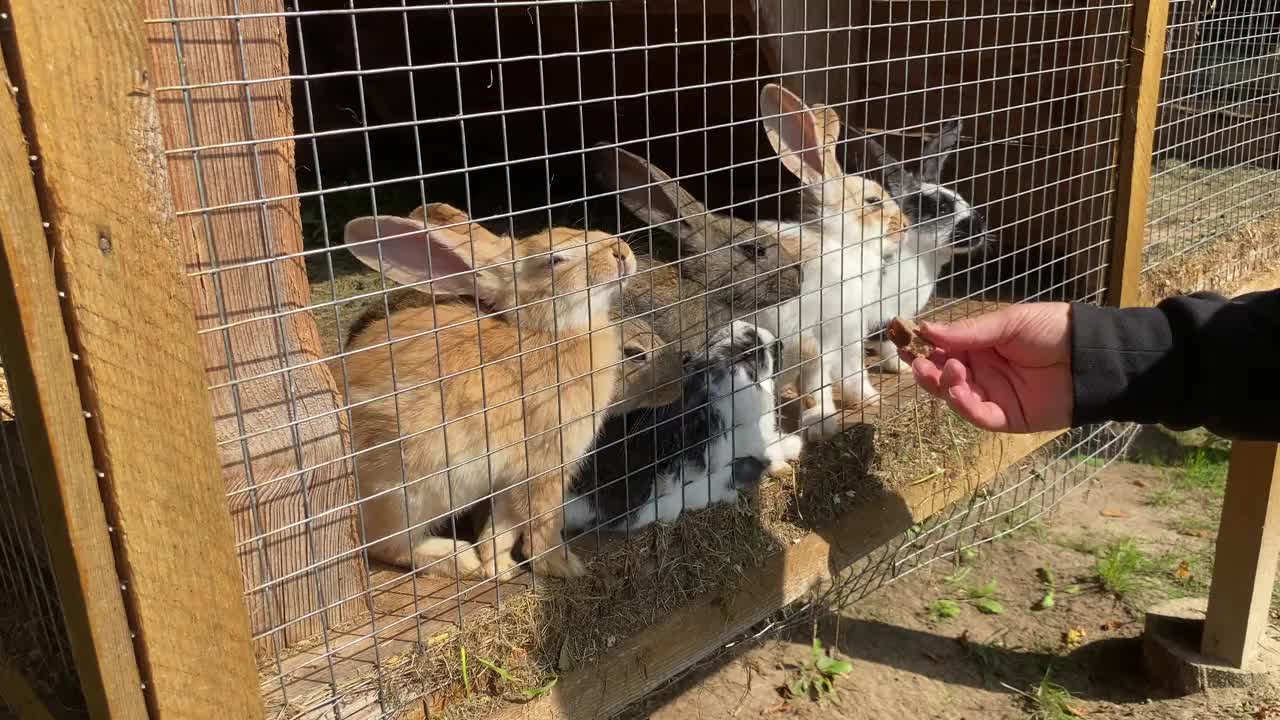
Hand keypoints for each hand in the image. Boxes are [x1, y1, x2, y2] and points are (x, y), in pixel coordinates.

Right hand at [905, 303, 1073, 432]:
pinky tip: (957, 391)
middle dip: (926, 370)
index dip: (922, 348)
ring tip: (947, 371)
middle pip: (943, 376)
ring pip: (954, 397)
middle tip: (916, 362)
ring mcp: (992, 396)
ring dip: (943, 385)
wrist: (1091, 358)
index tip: (903, 342)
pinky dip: (963, 405)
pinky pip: (977, 415)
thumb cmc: (1053, 330)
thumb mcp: (1009, 323)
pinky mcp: (1005, 417)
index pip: (943, 350)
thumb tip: (927, 329)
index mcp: (980, 347)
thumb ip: (969, 331)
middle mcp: (981, 372)